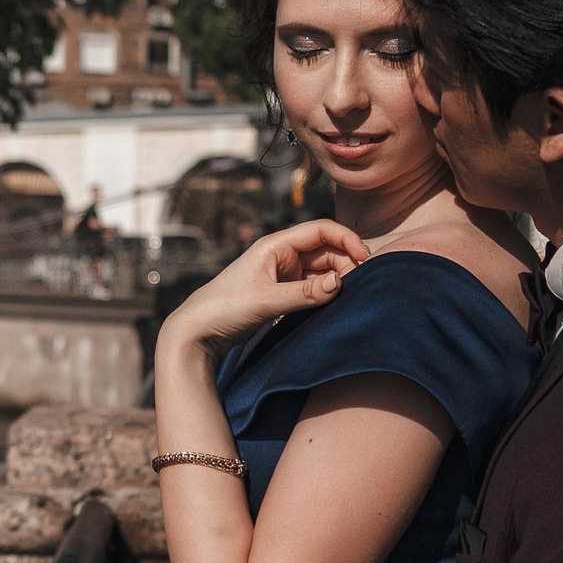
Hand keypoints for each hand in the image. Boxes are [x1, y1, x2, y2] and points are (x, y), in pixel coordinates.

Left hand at [159, 221, 369, 357]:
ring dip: (338, 281)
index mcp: (275, 245)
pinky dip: (326, 294)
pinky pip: (313, 288)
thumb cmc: (224, 308)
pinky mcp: (283, 293)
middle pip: (326, 250)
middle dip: (346, 264)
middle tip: (359, 287)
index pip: (321, 230)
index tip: (365, 259)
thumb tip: (340, 284)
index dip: (346, 239)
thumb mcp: (266, 301)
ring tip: (349, 298)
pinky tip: (336, 305)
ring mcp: (283, 274)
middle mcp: (282, 255)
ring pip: (322, 270)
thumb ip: (305, 293)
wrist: (197, 332)